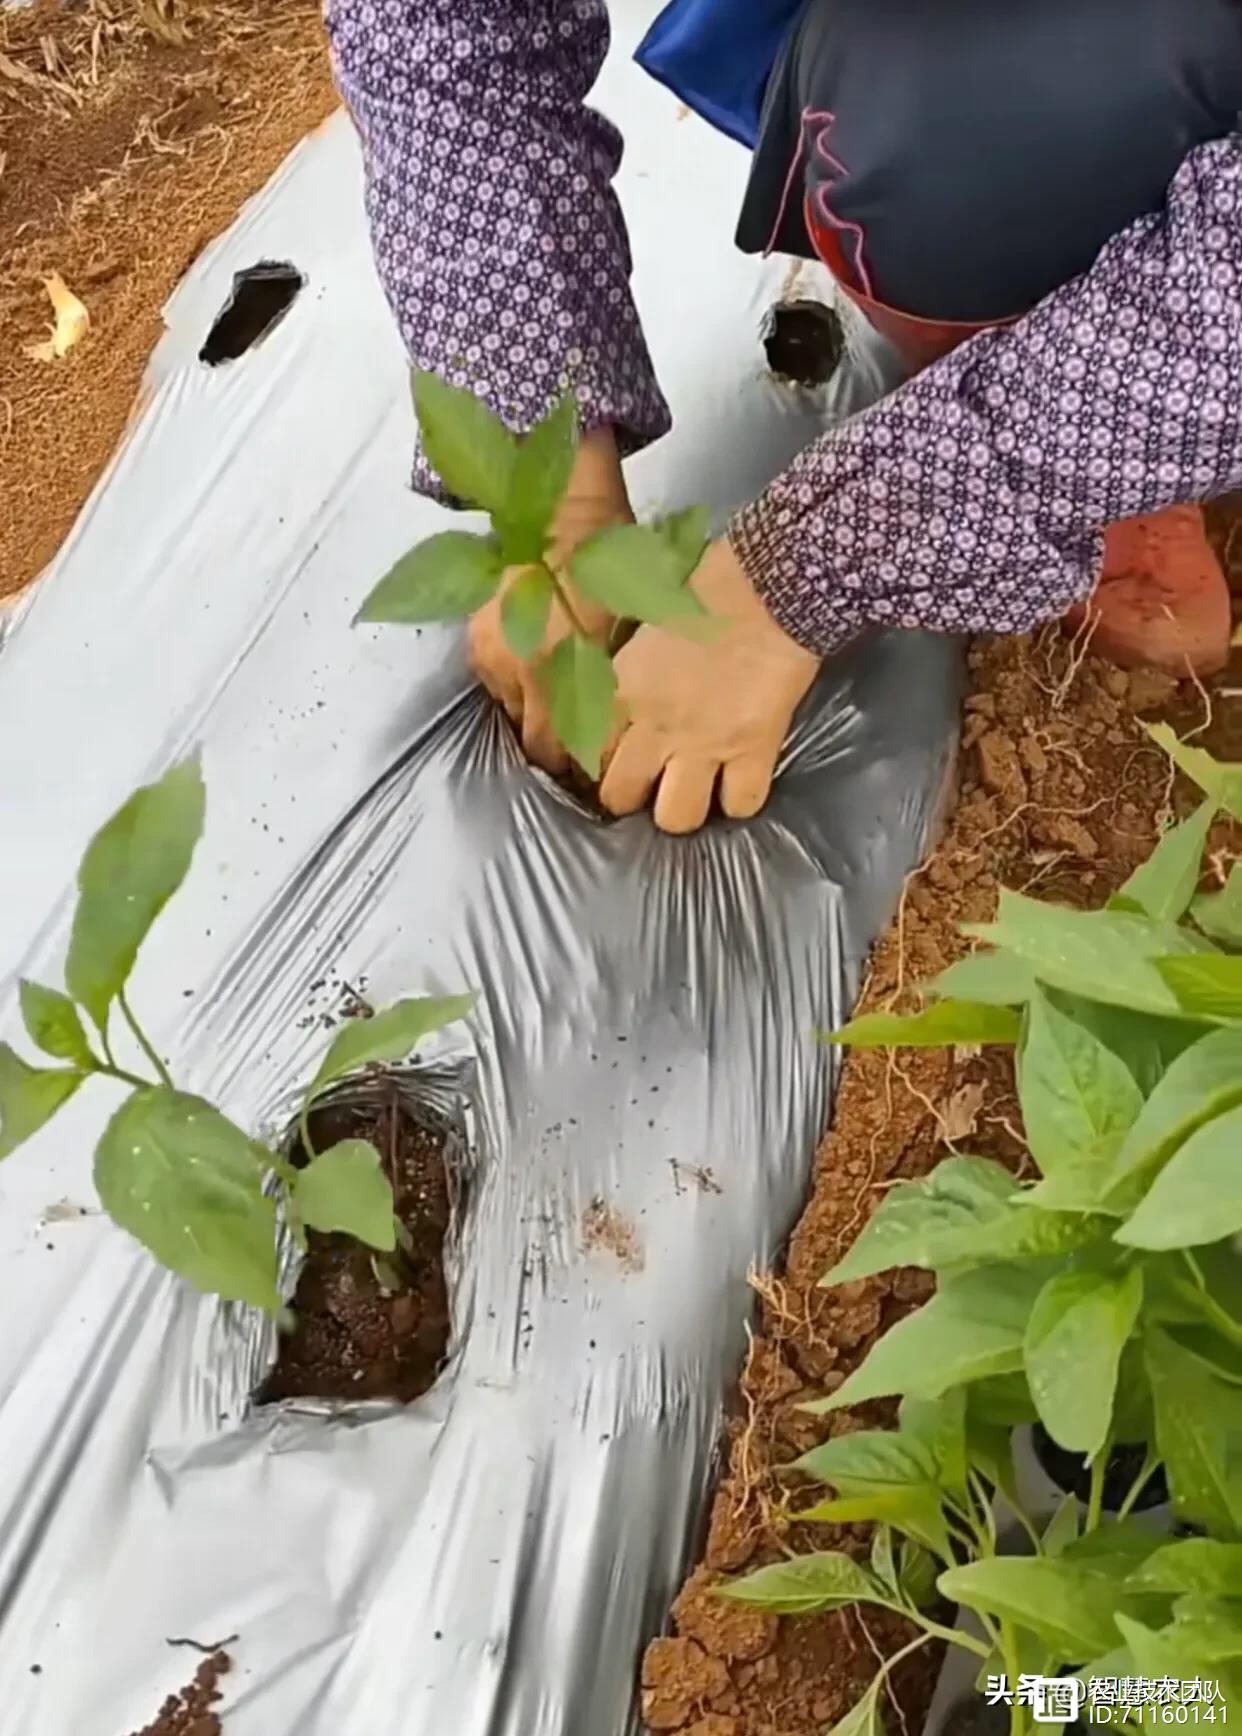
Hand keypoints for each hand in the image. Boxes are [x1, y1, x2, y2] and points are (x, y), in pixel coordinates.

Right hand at [468, 426, 631, 773]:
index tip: (599, 766)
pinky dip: (514, 688)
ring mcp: (493, 657)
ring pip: (513, 715)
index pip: (562, 749)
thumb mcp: (630, 630)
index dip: (581, 764)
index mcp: (562, 672)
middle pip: (534, 742)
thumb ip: (616, 685)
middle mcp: (521, 673)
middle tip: (582, 744)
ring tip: (558, 708)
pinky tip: (534, 676)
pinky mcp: (476, 641)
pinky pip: (495, 685)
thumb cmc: (611, 568)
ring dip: (534, 717)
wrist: (561, 513)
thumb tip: (621, 735)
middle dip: (557, 747)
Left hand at [599, 538, 820, 832]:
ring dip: (681, 809)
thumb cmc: (702, 591)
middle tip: (648, 783)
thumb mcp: (640, 626)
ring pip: (676, 817)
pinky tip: (738, 782)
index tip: (608, 763)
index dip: (595, 765)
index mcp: (622, 691)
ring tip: (690, 793)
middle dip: (631, 796)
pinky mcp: (754, 749)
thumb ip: (622, 672)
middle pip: (621, 797)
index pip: (586, 755)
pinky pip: (740, 804)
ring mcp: (705, 744)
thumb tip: (611, 701)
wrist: (768, 586)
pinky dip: (740, 800)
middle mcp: (655, 726)